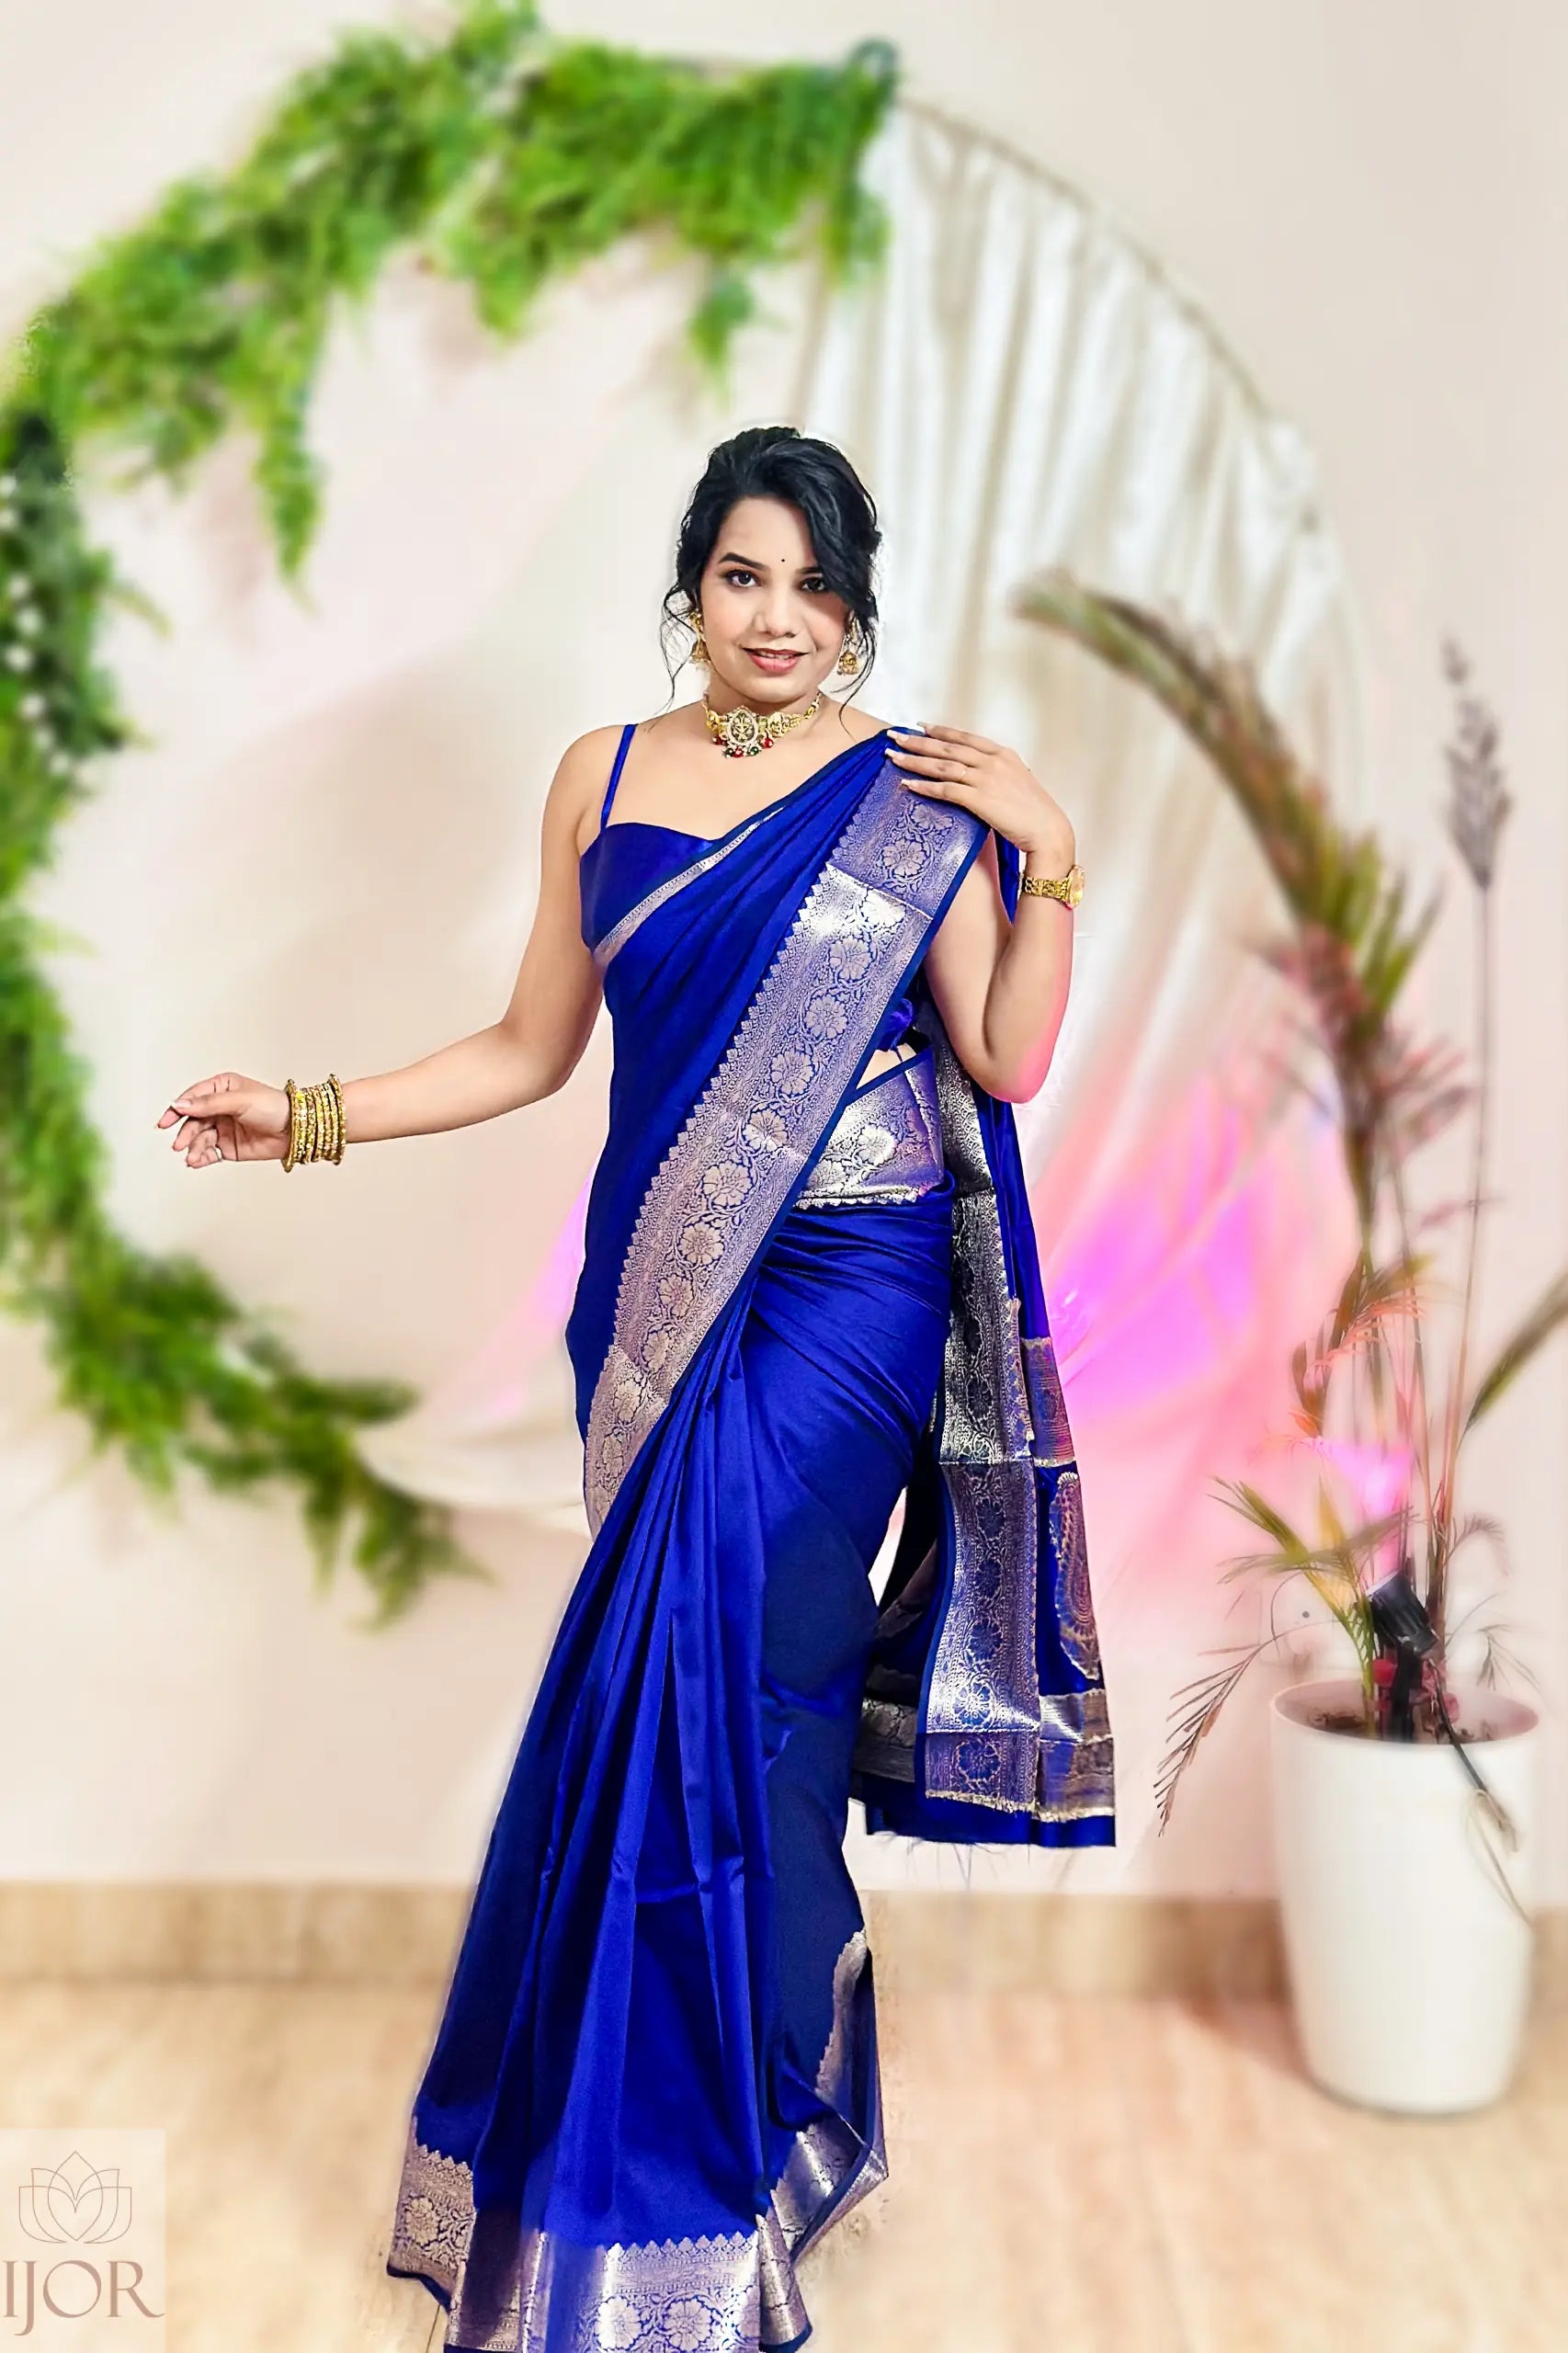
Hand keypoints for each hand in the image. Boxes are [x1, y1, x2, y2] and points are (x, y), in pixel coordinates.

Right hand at [156, 1071, 291, 1166]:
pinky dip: (200, 1157)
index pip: (192, 1098)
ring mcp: (223, 1128)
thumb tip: (181, 1104)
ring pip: (199, 1138)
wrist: (295, 1130)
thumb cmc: (273, 1107)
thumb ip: (208, 1104)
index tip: (166, 1120)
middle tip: (179, 1144)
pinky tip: (195, 1161)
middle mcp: (219, 1108)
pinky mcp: (228, 1147)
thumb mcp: (239, 1100)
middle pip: (193, 1120)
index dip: (177, 1109)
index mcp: (221, 1088)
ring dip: (192, 1147)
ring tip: (191, 1156)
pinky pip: (208, 1153)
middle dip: (184, 1133)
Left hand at [887, 724, 1075, 866]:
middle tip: (894, 736)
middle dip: (918, 741)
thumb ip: (998, 773)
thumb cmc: (1035, 812)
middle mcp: (992, 761)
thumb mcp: (1018, 782)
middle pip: (947, 747)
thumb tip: (981, 775)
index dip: (941, 731)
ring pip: (942, 765)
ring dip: (914, 760)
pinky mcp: (979, 799)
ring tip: (893, 757)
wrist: (1048, 830)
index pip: (964, 738)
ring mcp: (985, 779)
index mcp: (1002, 754)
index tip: (921, 726)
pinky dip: (924, 786)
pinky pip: (945, 789)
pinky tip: (908, 784)